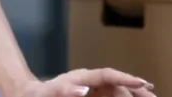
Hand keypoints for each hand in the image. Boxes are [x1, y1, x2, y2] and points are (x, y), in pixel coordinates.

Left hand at [15, 69, 156, 96]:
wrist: (28, 95)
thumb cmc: (37, 95)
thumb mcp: (48, 94)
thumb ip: (64, 91)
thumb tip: (82, 89)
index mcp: (82, 77)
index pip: (108, 75)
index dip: (126, 78)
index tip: (143, 83)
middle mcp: (90, 81)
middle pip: (118, 84)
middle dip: (136, 89)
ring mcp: (91, 89)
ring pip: (118, 91)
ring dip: (134, 94)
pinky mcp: (92, 96)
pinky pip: (112, 96)